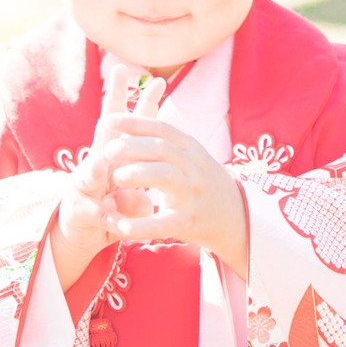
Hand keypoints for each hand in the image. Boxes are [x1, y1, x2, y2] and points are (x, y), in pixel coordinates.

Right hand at [50, 66, 165, 289]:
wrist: (82, 236)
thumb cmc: (111, 208)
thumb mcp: (130, 197)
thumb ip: (138, 192)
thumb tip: (142, 200)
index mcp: (116, 158)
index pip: (133, 128)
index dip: (145, 105)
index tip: (158, 81)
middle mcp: (97, 163)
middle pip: (105, 128)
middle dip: (113, 100)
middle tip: (120, 72)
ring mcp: (84, 184)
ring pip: (92, 171)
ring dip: (98, 168)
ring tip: (104, 165)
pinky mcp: (78, 210)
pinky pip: (94, 211)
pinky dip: (105, 215)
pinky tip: (111, 218)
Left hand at [102, 104, 247, 275]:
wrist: (237, 214)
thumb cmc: (201, 180)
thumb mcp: (189, 155)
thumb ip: (163, 141)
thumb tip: (128, 121)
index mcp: (190, 147)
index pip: (162, 129)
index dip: (135, 122)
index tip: (108, 119)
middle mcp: (193, 166)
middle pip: (162, 149)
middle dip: (133, 146)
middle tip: (107, 149)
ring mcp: (192, 193)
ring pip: (167, 176)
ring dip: (140, 174)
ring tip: (117, 176)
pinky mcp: (189, 221)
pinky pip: (164, 223)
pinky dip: (142, 225)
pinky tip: (122, 227)